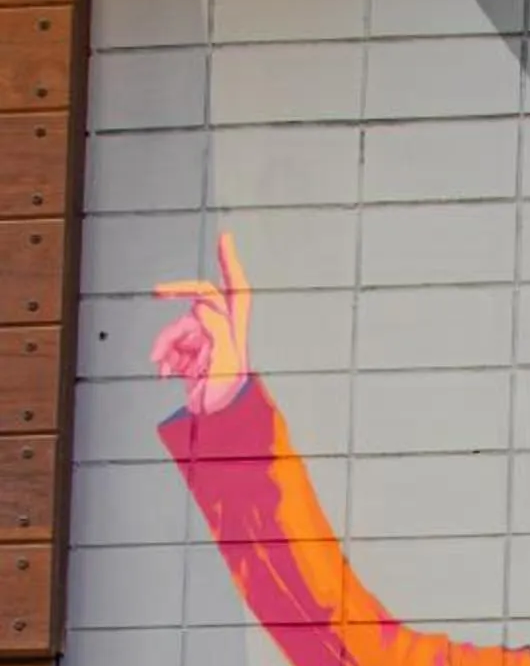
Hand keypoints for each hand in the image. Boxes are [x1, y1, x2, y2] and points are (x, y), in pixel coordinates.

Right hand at [151, 230, 251, 415]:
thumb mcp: (226, 365)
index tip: (225, 237)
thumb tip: (201, 307)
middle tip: (156, 292)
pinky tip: (166, 373)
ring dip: (169, 343)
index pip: (236, 291)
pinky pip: (174, 346)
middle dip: (180, 312)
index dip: (231, 263)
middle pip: (198, 306)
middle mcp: (224, 334)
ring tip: (166, 368)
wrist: (221, 428)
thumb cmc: (230, 401)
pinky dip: (167, 356)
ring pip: (181, 328)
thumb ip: (216, 332)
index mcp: (237, 332)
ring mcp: (208, 345)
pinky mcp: (195, 358)